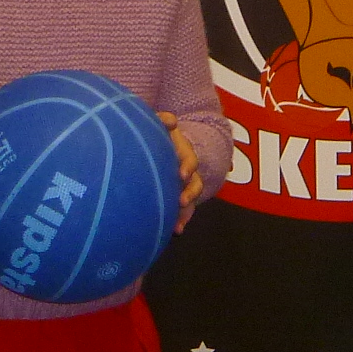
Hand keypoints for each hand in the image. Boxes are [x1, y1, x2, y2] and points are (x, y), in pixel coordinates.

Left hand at [159, 112, 204, 231]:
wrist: (157, 146)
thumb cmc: (157, 135)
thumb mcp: (158, 124)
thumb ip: (162, 120)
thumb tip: (171, 122)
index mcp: (183, 153)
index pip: (190, 160)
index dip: (187, 166)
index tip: (182, 174)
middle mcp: (186, 171)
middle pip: (195, 184)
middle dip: (189, 194)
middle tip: (181, 201)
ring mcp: (182, 185)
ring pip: (190, 200)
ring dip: (186, 212)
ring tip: (177, 224)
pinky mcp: (175, 197)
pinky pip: (182, 211)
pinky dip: (180, 220)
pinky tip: (174, 231)